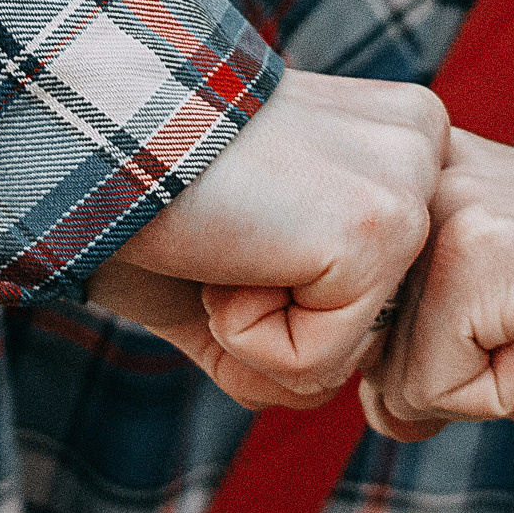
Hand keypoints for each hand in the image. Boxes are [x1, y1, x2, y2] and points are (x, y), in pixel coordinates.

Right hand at [96, 69, 448, 404]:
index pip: (374, 288)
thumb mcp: (232, 262)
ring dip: (254, 321)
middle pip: (369, 329)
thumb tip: (320, 389)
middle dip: (275, 311)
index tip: (238, 211)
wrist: (90, 122)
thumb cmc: (143, 190)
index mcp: (397, 138)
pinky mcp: (378, 231)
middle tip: (226, 224)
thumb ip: (289, 330)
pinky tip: (223, 245)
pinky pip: (317, 363)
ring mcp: (409, 189)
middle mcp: (424, 148)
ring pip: (345, 354)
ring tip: (223, 232)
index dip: (279, 286)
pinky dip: (243, 331)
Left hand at [359, 131, 513, 441]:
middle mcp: (425, 174)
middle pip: (360, 353)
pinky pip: (431, 391)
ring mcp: (454, 207)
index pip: (351, 322)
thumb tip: (362, 403)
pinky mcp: (486, 251)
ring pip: (389, 378)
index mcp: (425, 177)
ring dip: (482, 389)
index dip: (435, 361)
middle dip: (454, 378)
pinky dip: (505, 399)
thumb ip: (409, 355)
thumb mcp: (495, 343)